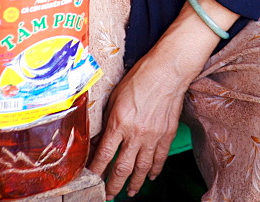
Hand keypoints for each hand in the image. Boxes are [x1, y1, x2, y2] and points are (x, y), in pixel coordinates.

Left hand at [90, 53, 188, 198]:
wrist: (167, 70)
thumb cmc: (140, 77)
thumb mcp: (115, 96)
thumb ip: (107, 119)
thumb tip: (98, 137)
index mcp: (119, 122)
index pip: (104, 155)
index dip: (96, 170)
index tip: (91, 178)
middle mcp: (136, 134)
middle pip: (122, 168)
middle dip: (114, 185)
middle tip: (109, 195)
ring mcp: (153, 136)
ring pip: (142, 168)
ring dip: (135, 183)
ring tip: (130, 192)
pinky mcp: (167, 134)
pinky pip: (160, 158)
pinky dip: (155, 170)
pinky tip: (151, 176)